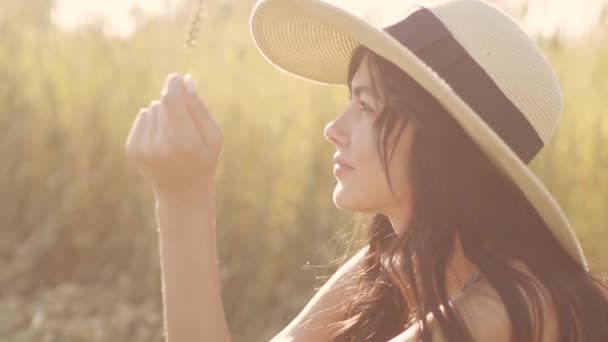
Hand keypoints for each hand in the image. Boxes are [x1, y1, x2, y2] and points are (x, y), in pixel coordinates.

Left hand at [125, 73, 222, 203]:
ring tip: (173, 137)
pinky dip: (152, 123)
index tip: (178, 79)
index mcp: (184, 141)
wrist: (182, 193)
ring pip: (151, 108)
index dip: (174, 84)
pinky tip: (162, 141)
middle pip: (162, 102)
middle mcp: (160, 144)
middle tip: (185, 124)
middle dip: (174, 104)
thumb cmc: (204, 160)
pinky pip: (142, 117)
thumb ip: (199, 107)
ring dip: (163, 115)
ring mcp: (143, 148)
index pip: (171, 98)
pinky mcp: (132, 149)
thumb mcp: (213, 136)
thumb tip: (185, 79)